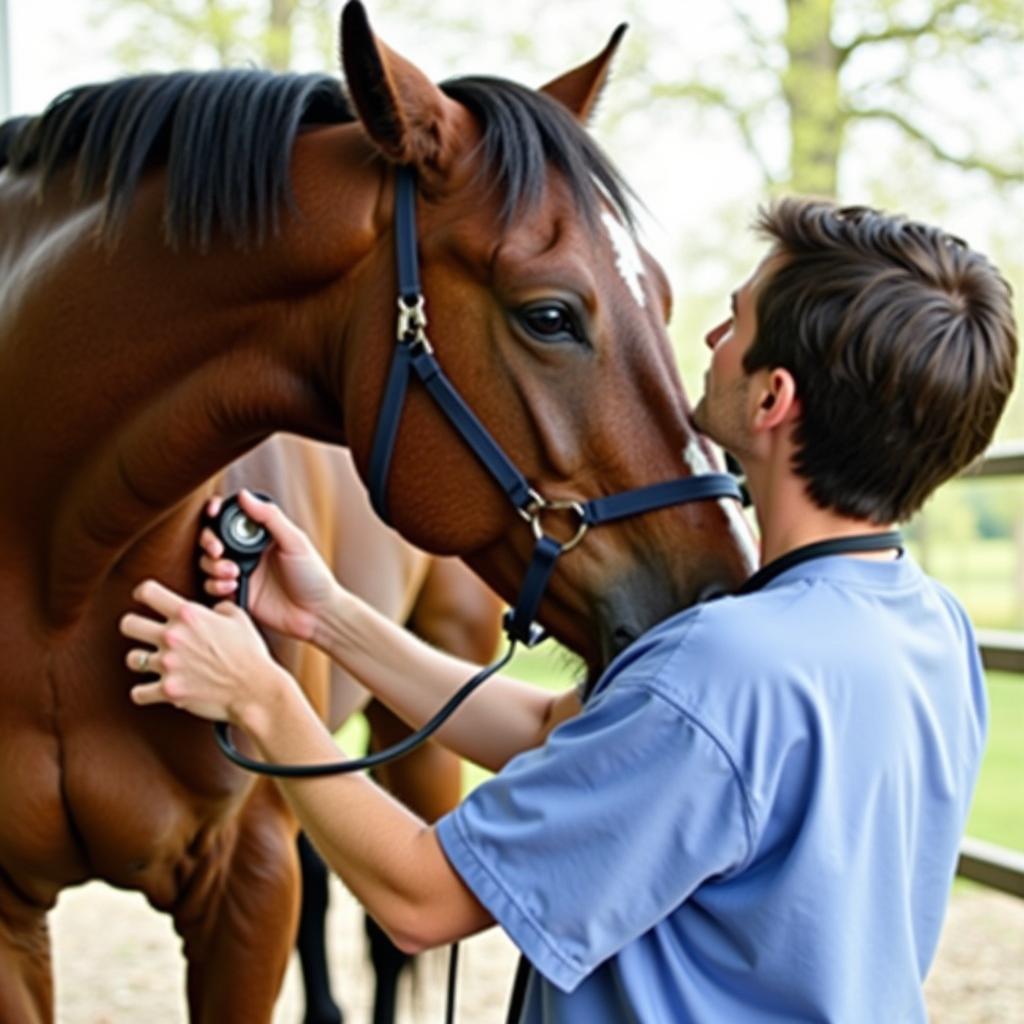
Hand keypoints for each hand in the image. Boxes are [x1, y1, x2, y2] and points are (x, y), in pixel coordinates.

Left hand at [121, 579, 287, 727]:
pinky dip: (145, 692)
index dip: (143, 593)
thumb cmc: (250, 654)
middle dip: (134, 626)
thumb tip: (211, 610)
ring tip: (153, 662)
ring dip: (142, 660)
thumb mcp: (239, 619)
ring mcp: (168, 665)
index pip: (148, 592)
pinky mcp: (168, 691)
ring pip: (131, 659)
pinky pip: (138, 693)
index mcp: (189, 615)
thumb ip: (219, 608)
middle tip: (144, 631)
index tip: (145, 599)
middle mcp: (173, 637)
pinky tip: (152, 689)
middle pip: (128, 624)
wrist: (255, 690)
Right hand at [200, 489, 336, 640]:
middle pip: (210, 540)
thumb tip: (243, 495)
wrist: (317, 613)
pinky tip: (233, 588)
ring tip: (234, 574)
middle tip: (218, 551)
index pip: (228, 517)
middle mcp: (245, 553)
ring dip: (213, 566)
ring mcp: (239, 574)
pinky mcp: (236, 595)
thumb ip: (269, 517)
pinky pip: (212, 588)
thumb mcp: (295, 541)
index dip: (214, 512)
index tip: (212, 513)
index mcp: (259, 536)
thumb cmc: (312, 575)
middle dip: (209, 542)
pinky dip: (216, 586)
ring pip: (207, 564)